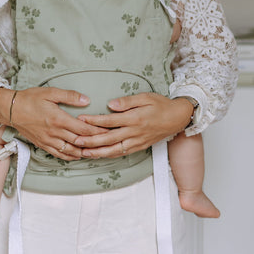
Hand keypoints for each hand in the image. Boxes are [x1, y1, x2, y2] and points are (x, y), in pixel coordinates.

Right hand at [0, 87, 108, 160]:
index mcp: (58, 119)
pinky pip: (60, 155)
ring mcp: (48, 141)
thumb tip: (86, 100)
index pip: (83, 129)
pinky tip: (78, 155)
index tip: (109, 131)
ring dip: (85, 153)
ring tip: (97, 152)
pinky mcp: (43, 145)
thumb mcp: (50, 92)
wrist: (11, 110)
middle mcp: (54, 133)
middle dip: (95, 144)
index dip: (97, 132)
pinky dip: (71, 157)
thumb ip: (69, 96)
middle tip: (108, 144)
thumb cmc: (30, 98)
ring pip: (71, 152)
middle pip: (79, 142)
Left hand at [73, 93, 193, 158]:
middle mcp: (135, 132)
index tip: (81, 119)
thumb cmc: (161, 104)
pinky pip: (122, 153)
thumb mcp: (145, 97)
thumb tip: (109, 105)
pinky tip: (100, 155)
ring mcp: (138, 142)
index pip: (110, 121)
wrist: (178, 118)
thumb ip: (127, 102)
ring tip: (83, 153)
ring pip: (114, 150)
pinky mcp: (140, 147)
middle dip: (91, 141)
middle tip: (76, 141)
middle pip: (109, 139)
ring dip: (98, 152)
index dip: (94, 121)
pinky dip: (110, 155)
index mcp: (135, 118)